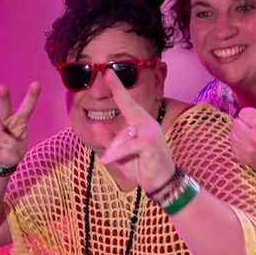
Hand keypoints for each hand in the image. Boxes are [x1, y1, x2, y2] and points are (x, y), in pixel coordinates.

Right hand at [0, 82, 40, 168]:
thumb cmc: (9, 154)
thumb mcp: (15, 155)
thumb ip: (11, 147)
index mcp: (20, 121)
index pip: (27, 107)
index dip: (32, 96)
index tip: (36, 84)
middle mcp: (6, 116)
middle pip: (5, 107)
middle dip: (3, 97)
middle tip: (1, 87)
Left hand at [98, 71, 173, 190]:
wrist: (160, 182)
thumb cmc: (141, 166)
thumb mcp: (120, 153)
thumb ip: (109, 139)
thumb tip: (95, 124)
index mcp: (140, 123)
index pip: (127, 104)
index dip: (118, 88)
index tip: (108, 72)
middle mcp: (147, 123)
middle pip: (128, 106)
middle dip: (118, 89)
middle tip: (106, 71)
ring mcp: (150, 132)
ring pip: (122, 136)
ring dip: (114, 151)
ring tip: (109, 160)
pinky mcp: (150, 143)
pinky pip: (127, 146)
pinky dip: (116, 154)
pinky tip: (106, 160)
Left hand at [231, 94, 255, 172]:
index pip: (244, 112)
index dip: (250, 114)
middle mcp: (254, 138)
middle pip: (236, 122)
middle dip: (244, 122)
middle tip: (254, 127)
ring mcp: (246, 149)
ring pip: (233, 132)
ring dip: (239, 132)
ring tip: (251, 134)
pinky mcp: (241, 157)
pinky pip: (232, 144)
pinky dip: (238, 142)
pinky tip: (248, 143)